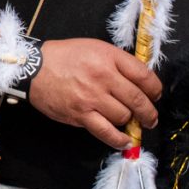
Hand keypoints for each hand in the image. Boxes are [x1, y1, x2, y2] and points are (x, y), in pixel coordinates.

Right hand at [28, 37, 161, 150]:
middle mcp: (104, 77)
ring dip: (132, 123)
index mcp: (109, 57)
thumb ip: (116, 62)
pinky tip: (125, 141)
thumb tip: (137, 80)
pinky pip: (106, 132)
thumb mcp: (94, 47)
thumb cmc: (64, 56)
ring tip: (132, 124)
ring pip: (124, 116)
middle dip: (149, 112)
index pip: (144, 76)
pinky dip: (119, 139)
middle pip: (138, 99)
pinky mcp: (81, 115)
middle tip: (150, 117)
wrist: (33, 68)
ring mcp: (92, 98)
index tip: (155, 95)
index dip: (155, 89)